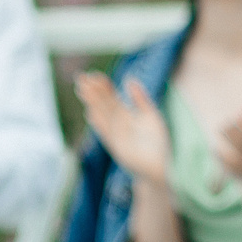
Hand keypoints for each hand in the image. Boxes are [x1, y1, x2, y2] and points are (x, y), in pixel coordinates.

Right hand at [75, 72, 172, 190]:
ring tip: (82, 90)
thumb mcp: (150, 115)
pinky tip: (90, 113)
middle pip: (104, 104)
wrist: (160, 167)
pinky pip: (106, 132)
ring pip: (102, 115)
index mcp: (127, 115)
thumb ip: (140, 98)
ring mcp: (116, 135)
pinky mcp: (117, 146)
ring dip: (92, 103)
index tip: (94, 74)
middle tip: (81, 78)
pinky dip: (99, 123)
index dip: (103, 87)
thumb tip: (129, 78)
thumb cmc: (157, 142)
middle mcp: (119, 124)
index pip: (112, 98)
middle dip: (92, 91)